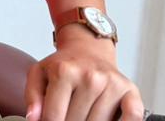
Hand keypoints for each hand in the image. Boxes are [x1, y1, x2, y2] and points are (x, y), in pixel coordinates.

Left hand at [25, 31, 142, 120]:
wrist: (88, 50)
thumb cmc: (63, 65)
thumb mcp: (39, 74)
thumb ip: (32, 97)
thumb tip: (33, 118)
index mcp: (64, 71)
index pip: (54, 116)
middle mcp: (90, 77)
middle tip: (67, 116)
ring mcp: (112, 84)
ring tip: (82, 114)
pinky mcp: (130, 91)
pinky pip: (131, 118)